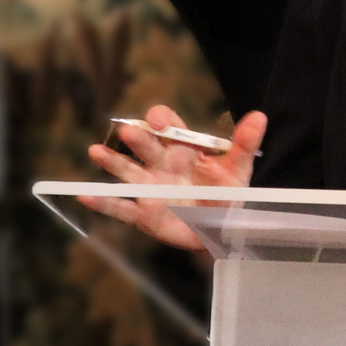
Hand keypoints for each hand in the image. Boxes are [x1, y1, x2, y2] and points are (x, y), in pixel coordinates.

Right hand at [81, 105, 266, 250]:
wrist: (224, 228)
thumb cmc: (228, 192)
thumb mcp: (239, 168)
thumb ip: (245, 143)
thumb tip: (259, 117)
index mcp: (182, 148)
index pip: (167, 127)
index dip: (162, 120)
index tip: (160, 121)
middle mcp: (161, 164)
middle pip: (146, 147)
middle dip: (137, 139)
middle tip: (127, 131)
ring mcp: (150, 188)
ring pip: (127, 172)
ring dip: (112, 162)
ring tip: (95, 152)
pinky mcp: (144, 214)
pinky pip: (121, 208)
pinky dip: (104, 203)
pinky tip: (85, 196)